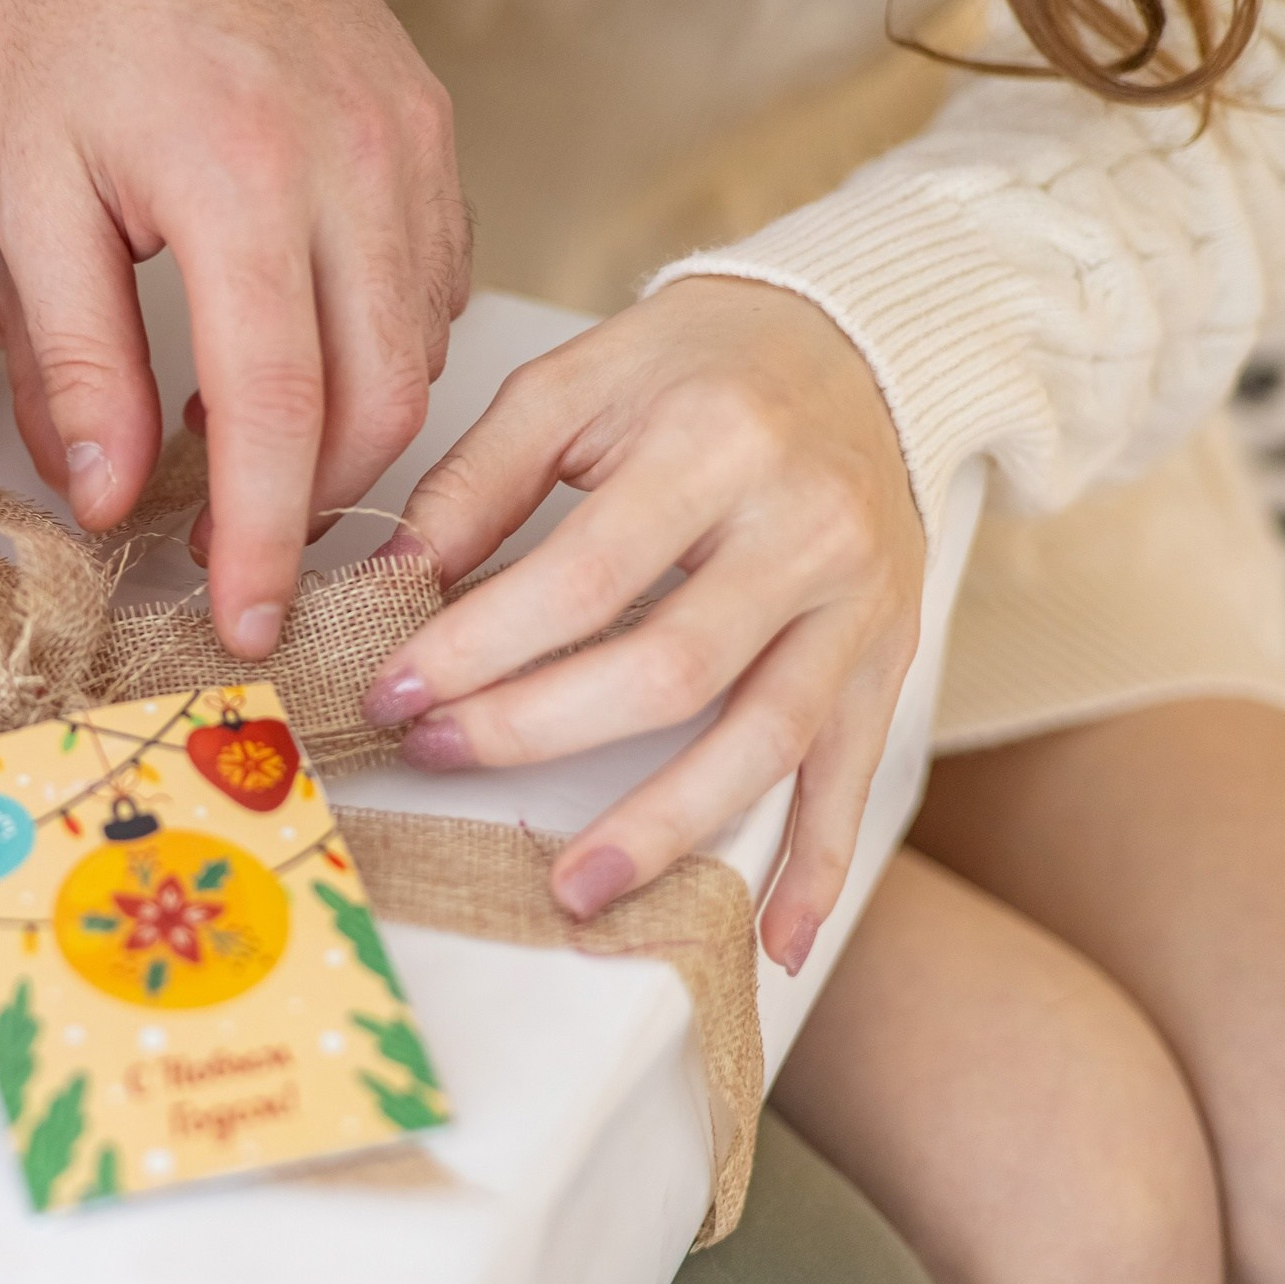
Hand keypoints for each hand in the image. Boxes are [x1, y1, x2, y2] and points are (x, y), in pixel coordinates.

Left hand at [0, 0, 468, 656]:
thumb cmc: (65, 19)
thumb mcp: (32, 193)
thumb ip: (75, 358)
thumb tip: (111, 497)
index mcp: (245, 182)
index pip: (279, 413)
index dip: (265, 539)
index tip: (246, 624)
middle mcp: (357, 165)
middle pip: (378, 402)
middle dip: (315, 506)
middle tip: (237, 560)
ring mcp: (411, 145)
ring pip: (419, 352)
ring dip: (347, 435)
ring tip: (252, 466)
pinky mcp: (429, 130)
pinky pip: (435, 284)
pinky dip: (381, 354)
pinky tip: (303, 366)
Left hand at [359, 278, 924, 972]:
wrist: (856, 343)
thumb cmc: (697, 368)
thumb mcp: (577, 382)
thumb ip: (479, 482)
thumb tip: (393, 587)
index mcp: (718, 443)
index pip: (584, 576)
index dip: (479, 648)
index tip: (393, 689)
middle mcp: (805, 526)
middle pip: (667, 670)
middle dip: (536, 732)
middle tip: (436, 755)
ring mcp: (860, 601)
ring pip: (762, 740)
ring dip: (664, 829)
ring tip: (573, 888)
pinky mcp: (891, 651)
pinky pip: (856, 772)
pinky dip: (818, 865)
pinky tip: (772, 940)